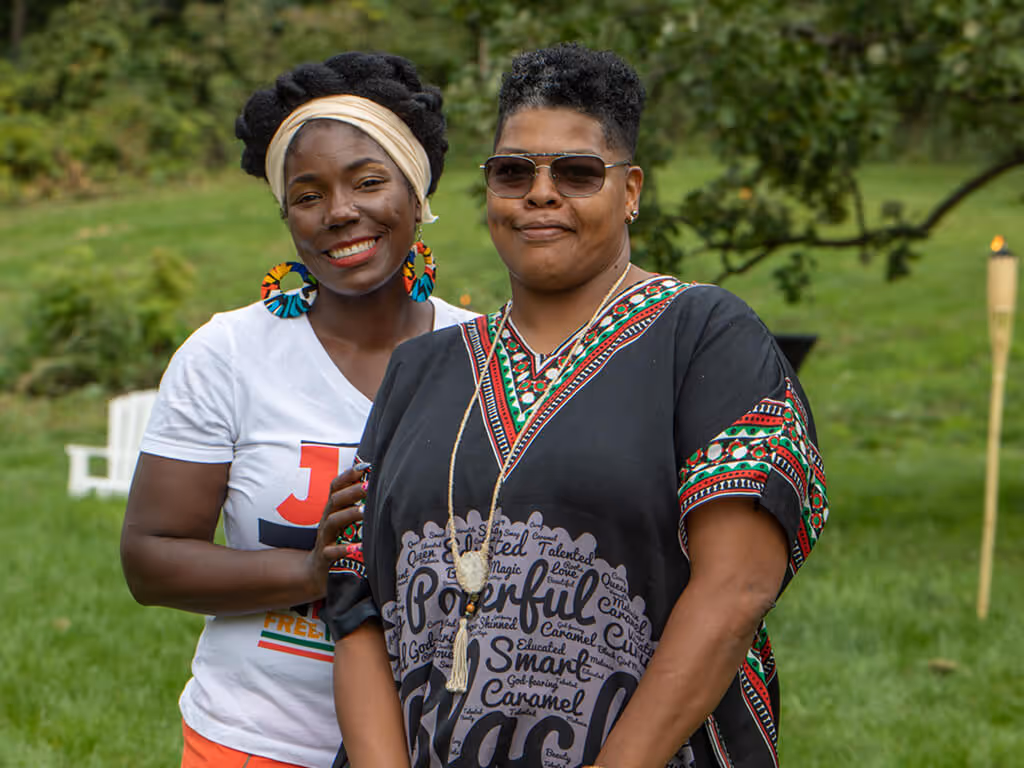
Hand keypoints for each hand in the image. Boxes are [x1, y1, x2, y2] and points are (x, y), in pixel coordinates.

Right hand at [306, 464, 367, 594]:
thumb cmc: (337, 540)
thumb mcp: (344, 521)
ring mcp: (325, 538)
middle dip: (351, 491)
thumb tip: (377, 483)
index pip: (336, 487)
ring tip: (364, 512)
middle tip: (369, 486)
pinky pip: (332, 552)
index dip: (348, 475)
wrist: (316, 571)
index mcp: (332, 509)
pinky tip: (358, 547)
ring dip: (348, 514)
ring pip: (332, 522)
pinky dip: (343, 549)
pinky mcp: (325, 557)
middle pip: (335, 501)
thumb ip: (356, 504)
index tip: (364, 466)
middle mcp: (327, 520)